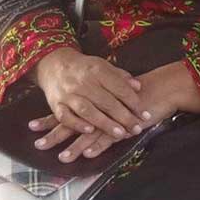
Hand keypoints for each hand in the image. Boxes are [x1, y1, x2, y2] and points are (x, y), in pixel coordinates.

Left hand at [30, 61, 199, 162]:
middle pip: (72, 123)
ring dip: (75, 146)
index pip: (66, 111)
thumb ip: (97, 100)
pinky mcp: (125, 125)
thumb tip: (81, 108)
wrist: (159, 88)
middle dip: (54, 135)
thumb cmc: (134, 93)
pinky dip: (99, 146)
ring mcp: (111, 117)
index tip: (32, 126)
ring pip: (88, 133)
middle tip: (38, 144)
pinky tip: (89, 154)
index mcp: (92, 100)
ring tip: (62, 158)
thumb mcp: (112, 94)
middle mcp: (97, 107)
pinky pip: (109, 137)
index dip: (49, 119)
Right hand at [31, 48, 149, 141]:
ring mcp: (68, 93)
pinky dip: (77, 124)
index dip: (133, 102)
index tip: (144, 114)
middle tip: (136, 128)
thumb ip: (121, 77)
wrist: (54, 64)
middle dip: (123, 116)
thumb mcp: (103, 66)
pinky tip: (90, 131)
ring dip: (105, 123)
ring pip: (88, 110)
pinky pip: (65, 116)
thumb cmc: (84, 69)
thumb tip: (138, 87)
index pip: (119, 88)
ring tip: (120, 134)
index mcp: (97, 70)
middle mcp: (83, 82)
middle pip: (106, 101)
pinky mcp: (56, 104)